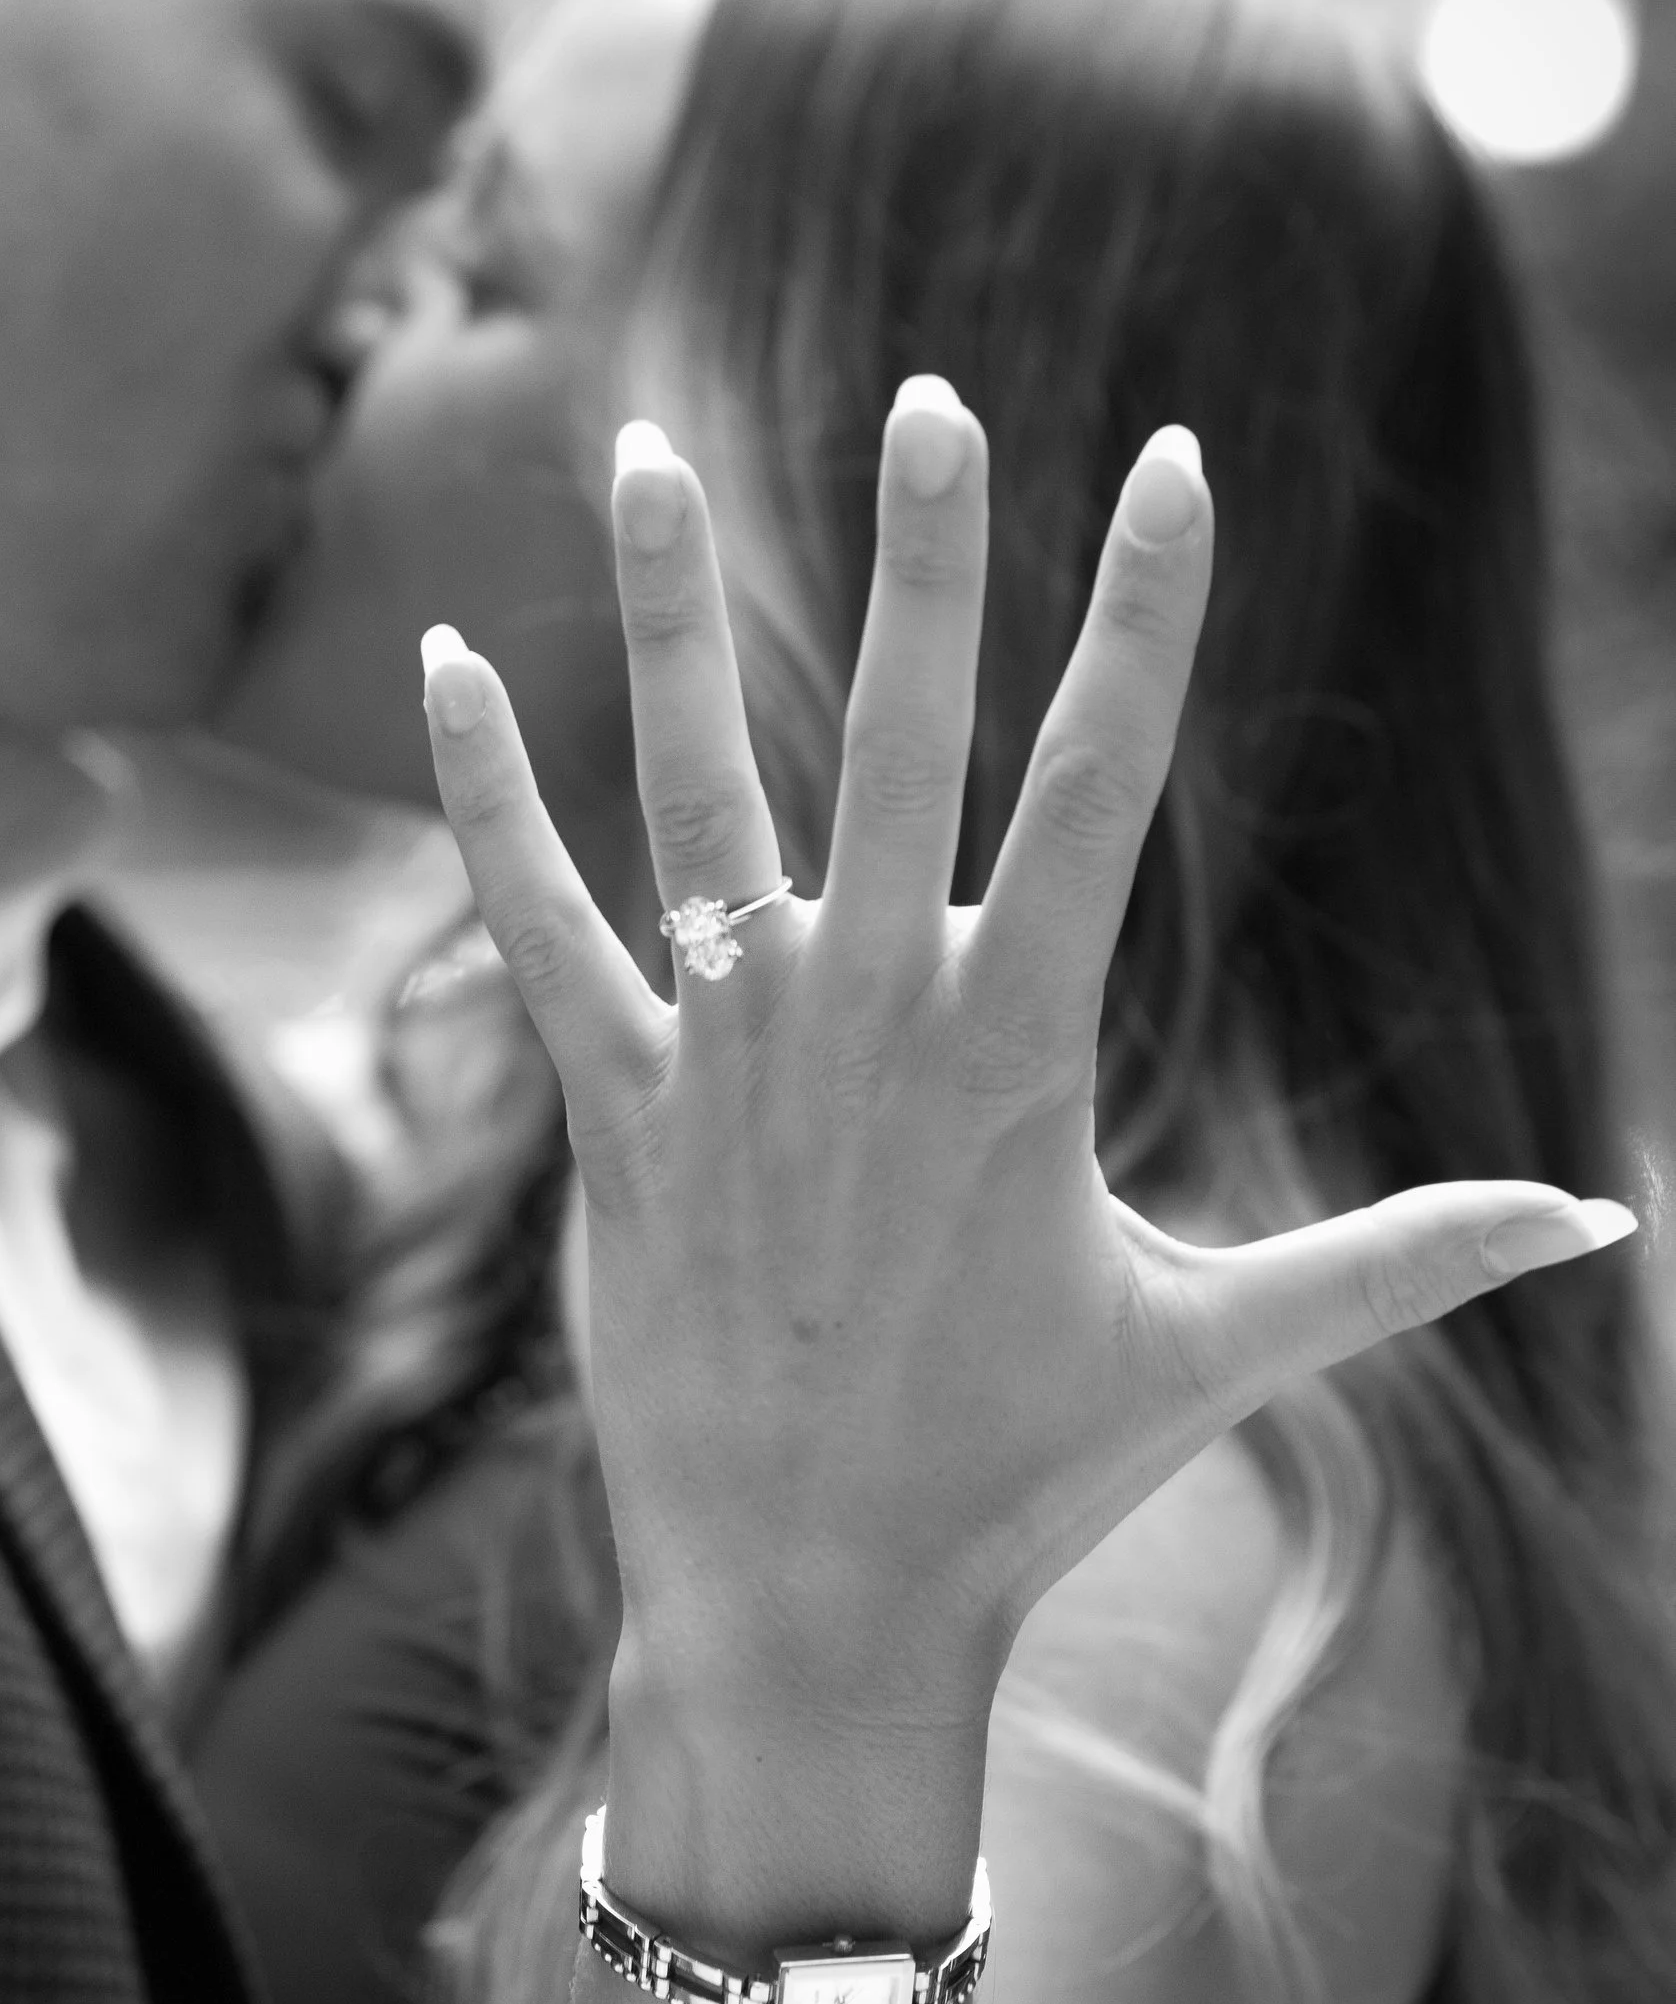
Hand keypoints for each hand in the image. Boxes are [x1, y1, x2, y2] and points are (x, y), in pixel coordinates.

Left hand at [420, 378, 1630, 1948]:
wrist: (810, 1605)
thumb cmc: (1026, 1477)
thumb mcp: (1225, 1347)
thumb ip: (1408, 1253)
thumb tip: (1607, 1217)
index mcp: (1019, 1047)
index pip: (1101, 785)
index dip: (1142, 617)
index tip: (1171, 463)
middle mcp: (866, 1019)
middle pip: (907, 742)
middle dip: (931, 561)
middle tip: (932, 398)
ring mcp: (722, 1057)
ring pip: (693, 794)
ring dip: (670, 620)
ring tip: (640, 453)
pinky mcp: (607, 1113)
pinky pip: (532, 924)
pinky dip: (485, 797)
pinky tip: (444, 662)